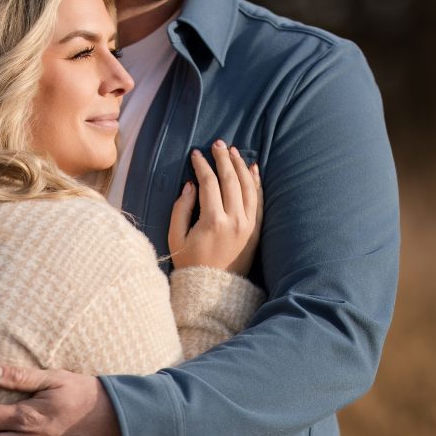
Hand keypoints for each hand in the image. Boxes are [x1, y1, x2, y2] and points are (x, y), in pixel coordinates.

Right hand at [168, 140, 261, 274]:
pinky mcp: (256, 231)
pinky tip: (252, 168)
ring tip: (233, 151)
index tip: (196, 154)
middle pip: (231, 180)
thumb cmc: (190, 264)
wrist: (213, 291)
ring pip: (248, 187)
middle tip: (218, 143)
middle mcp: (234, 221)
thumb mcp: (176, 238)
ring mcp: (248, 225)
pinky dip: (256, 182)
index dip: (202, 166)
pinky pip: (259, 201)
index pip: (209, 183)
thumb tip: (190, 185)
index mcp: (213, 222)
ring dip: (240, 166)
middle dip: (223, 158)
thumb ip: (181, 209)